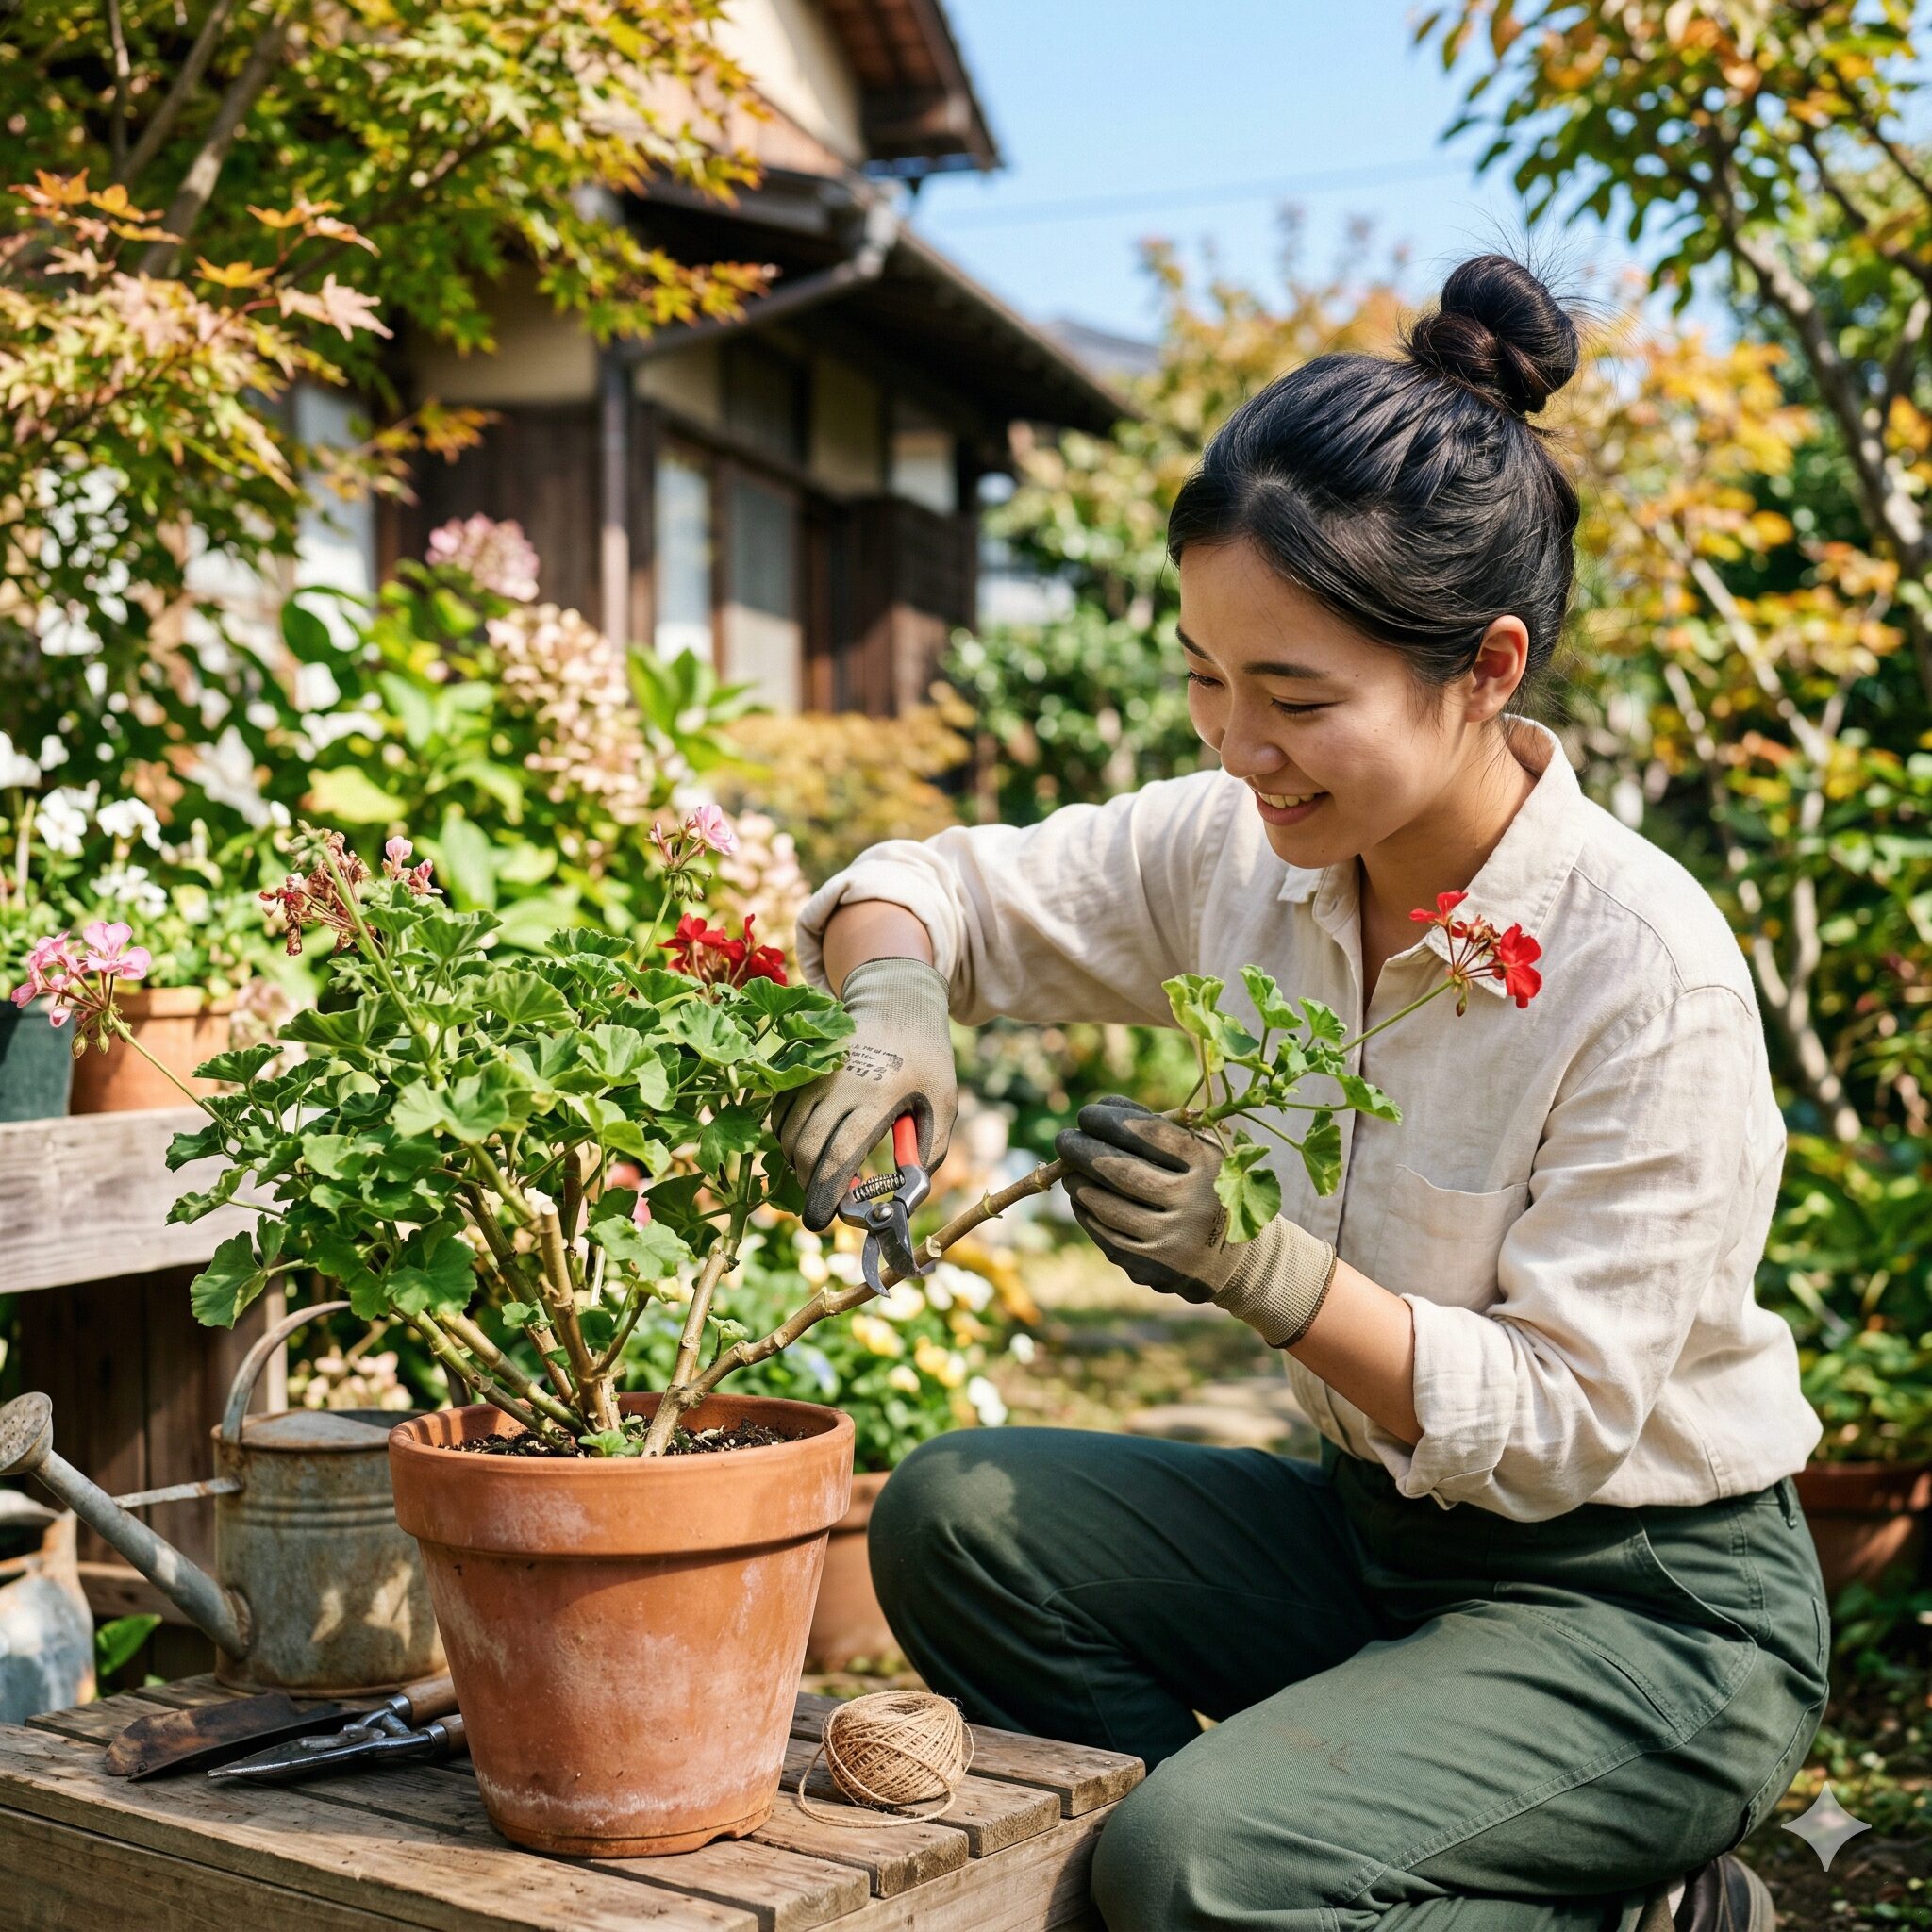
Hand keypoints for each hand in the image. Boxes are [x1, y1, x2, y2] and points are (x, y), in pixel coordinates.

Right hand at [774, 956, 956, 1229]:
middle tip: (823, 1201)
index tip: (822, 1220)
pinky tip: (807, 1144)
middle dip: (810, 1185)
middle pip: (807, 1148)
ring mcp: (815, 1070)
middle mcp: (840, 1081)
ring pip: (787, 1131)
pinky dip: (786, 1136)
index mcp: (879, 1093)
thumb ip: (928, 1151)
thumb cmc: (926, 1058)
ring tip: (819, 1173)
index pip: (839, 1154)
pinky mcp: (801, 1064)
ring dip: (798, 1163)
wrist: (897, 1000)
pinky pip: (779, 1111)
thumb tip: (906, 1194)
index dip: (826, 1194)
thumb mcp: (944, 1102)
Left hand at [1054, 1096, 1336, 1345]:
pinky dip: (1087, 1213)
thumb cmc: (1210, 1188)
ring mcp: (1174, 1240)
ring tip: (1068, 1169)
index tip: (1087, 1114)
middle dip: (1082, 1149)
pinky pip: (1106, 1235)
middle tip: (1064, 1138)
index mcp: (1210, 1165)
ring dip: (1078, 1183)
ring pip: (1107, 1206)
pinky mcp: (1155, 1268)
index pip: (1147, 1133)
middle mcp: (1195, 1203)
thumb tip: (1102, 1108)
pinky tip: (1081, 1197)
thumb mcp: (1202, 1154)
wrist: (1241, 1258)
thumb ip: (1159, 1128)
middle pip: (1121, 1170)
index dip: (1109, 1120)